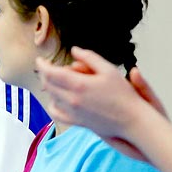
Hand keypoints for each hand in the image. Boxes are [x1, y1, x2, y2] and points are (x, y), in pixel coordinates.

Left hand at [38, 48, 159, 159]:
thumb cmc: (123, 94)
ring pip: (51, 97)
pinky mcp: (75, 122)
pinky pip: (55, 113)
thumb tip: (74, 50)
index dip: (42, 65)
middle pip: (48, 84)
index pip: (51, 72)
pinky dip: (52, 104)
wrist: (131, 120)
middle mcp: (72, 99)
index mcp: (79, 84)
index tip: (40, 60)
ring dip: (49, 87)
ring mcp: (72, 112)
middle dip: (45, 74)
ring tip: (54, 80)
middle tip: (47, 67)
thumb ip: (89, 57)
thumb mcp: (109, 69)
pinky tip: (57, 98)